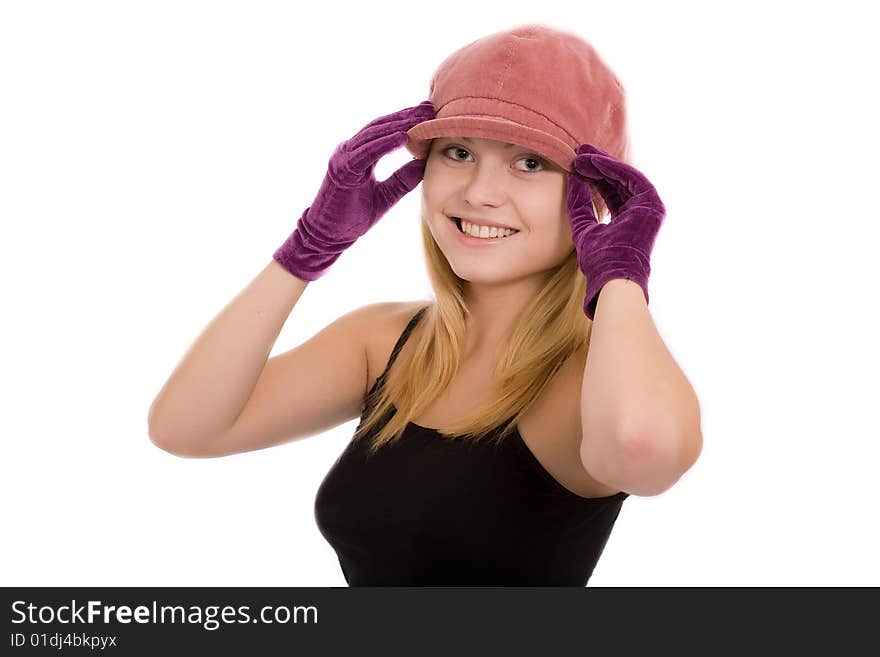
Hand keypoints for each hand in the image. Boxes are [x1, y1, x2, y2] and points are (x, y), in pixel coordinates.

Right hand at [273, 100, 435, 280]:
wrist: (328, 236)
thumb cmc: (353, 217)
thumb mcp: (387, 194)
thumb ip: (403, 178)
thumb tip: (426, 163)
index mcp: (359, 155)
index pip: (385, 131)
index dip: (407, 120)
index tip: (430, 113)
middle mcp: (350, 151)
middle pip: (381, 126)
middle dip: (406, 115)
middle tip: (430, 106)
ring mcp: (344, 158)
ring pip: (374, 134)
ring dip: (399, 124)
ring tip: (421, 117)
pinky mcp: (342, 171)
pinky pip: (366, 152)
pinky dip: (385, 143)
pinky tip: (404, 136)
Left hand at [566, 144, 664, 319]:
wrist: (613, 275)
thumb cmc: (598, 259)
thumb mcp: (583, 225)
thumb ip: (579, 203)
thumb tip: (572, 177)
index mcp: (625, 218)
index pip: (609, 190)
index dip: (593, 175)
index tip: (576, 163)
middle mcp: (638, 211)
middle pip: (617, 181)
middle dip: (598, 164)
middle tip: (579, 151)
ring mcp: (648, 208)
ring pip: (624, 177)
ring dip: (603, 163)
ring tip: (582, 154)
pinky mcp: (653, 204)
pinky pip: (631, 178)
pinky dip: (612, 168)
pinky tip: (594, 160)